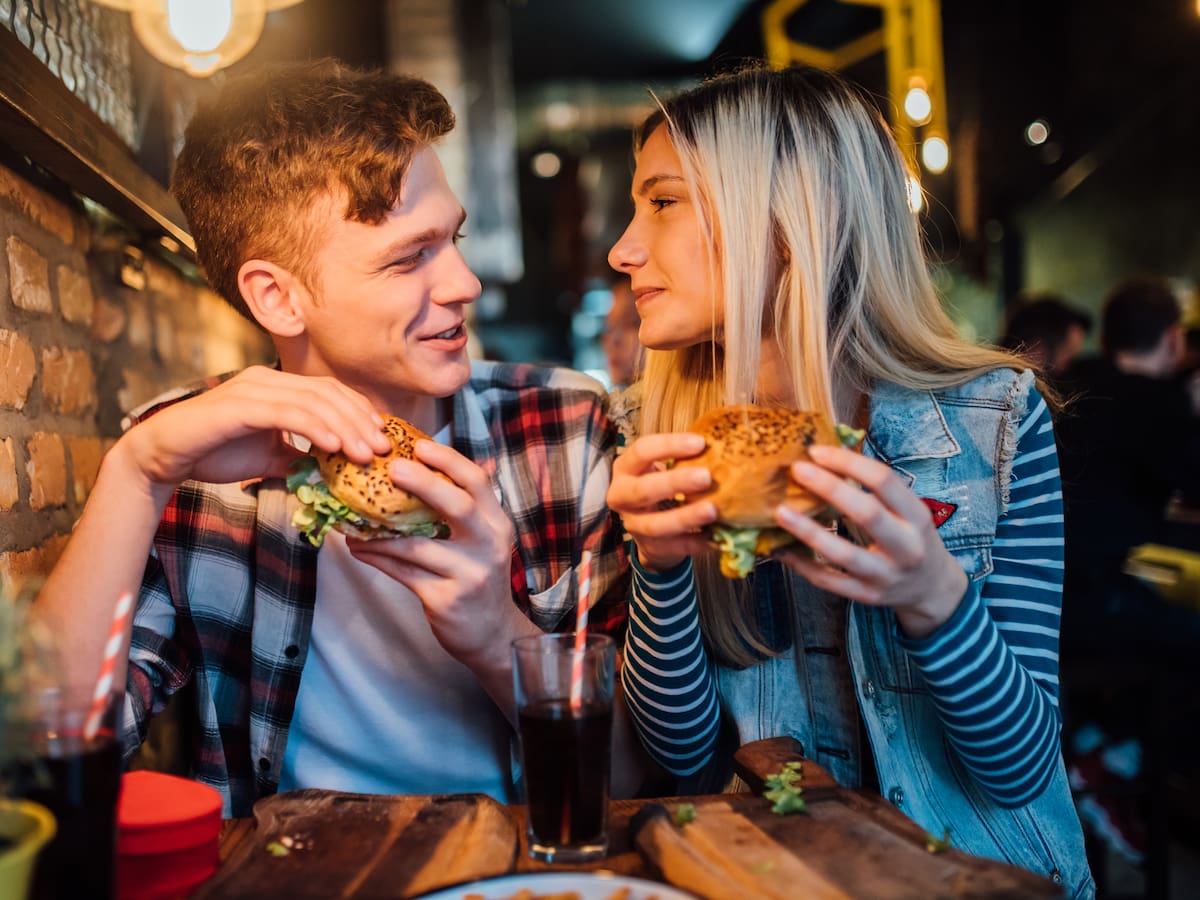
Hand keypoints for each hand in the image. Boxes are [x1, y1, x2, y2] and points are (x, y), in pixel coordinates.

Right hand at [119, 366, 391, 499]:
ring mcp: (252, 388)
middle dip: (360, 421)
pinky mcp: (238, 405)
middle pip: (328, 393)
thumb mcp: (269, 457)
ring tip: (364, 454)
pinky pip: (286, 413)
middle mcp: (267, 379)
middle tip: (382, 449)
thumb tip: (333, 471)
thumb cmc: (214, 453)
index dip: (360, 412)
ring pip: (313, 402)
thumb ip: (299, 457)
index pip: (330, 392)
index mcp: (277, 386)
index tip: (381, 438)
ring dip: (344, 428)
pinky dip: (314, 428)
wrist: (163, 457)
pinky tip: (333, 447)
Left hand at [346, 440, 528, 667]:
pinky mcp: (446, 599)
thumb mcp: (482, 541)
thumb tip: (427, 468)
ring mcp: (469, 574)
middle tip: (391, 468)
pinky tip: (358, 548)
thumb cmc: (478, 578)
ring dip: (379, 531)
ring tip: (352, 520)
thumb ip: (465, 509)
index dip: (449, 461)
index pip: (478, 483)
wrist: (491, 635)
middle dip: (424, 483)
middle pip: (459, 506)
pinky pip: (403, 573)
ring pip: (417, 546)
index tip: (420, 445)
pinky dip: (377, 558)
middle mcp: (489, 546)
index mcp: (497, 524)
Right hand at [605, 432, 717, 571]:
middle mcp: (622, 496)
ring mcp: (633, 525)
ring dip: (685, 517)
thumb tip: (723, 441)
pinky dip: (696, 542)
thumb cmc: (662, 487)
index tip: (701, 443)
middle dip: (674, 483)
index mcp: (625, 469)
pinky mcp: (650, 548)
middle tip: (706, 477)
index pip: (641, 451)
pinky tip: (717, 537)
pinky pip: (674, 547)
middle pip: (642, 490)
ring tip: (713, 510)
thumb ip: (683, 457)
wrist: (651, 530)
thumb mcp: (663, 468)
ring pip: (655, 524)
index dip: (669, 446)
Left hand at [774, 443, 966, 637]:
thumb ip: (876, 491)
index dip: (849, 463)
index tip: (817, 452)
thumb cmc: (911, 538)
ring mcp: (886, 575)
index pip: (884, 481)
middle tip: (797, 470)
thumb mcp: (908, 512)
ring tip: (780, 512)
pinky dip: (803, 565)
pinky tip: (782, 549)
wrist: (932, 588)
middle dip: (830, 488)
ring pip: (844, 554)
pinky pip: (829, 581)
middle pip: (866, 513)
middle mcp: (906, 547)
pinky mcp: (867, 596)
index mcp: (917, 517)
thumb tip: (825, 458)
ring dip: (809, 532)